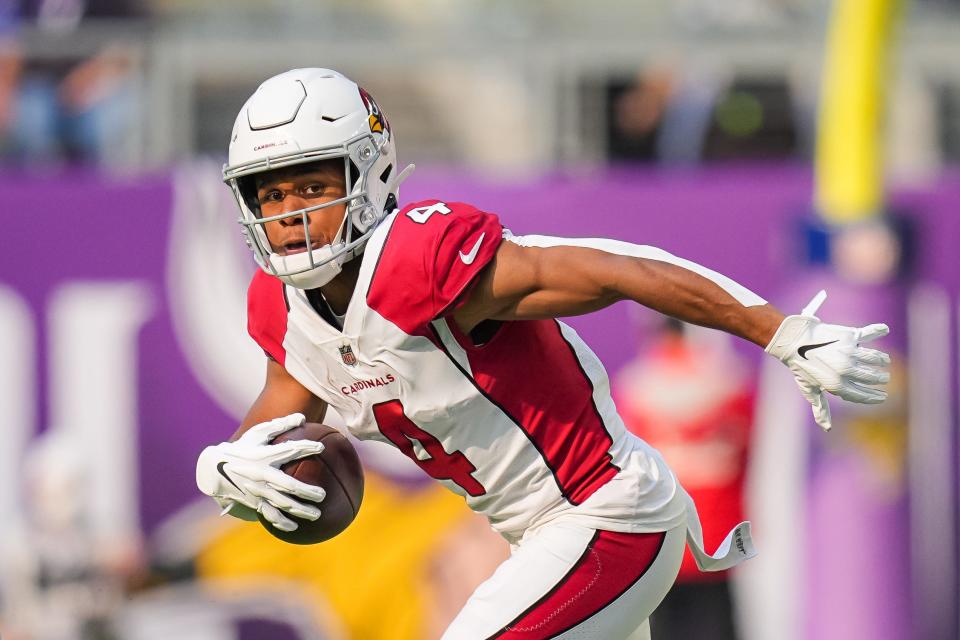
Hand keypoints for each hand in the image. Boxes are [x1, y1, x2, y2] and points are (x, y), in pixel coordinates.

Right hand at [196, 413, 326, 530]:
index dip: (305, 447)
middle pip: (289, 485)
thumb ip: (279, 425)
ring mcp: (257, 491)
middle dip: (308, 491)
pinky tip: (295, 527)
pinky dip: (282, 522)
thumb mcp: (257, 434)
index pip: (288, 450)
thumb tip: (302, 417)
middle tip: (323, 495)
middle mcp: (261, 475)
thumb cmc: (242, 448)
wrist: (214, 469)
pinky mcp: (252, 503)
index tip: (321, 447)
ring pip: (282, 504)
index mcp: (263, 456)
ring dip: (300, 510)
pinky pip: (269, 515)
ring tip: (317, 514)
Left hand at [765, 290, 890, 430]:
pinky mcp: (849, 337)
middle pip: (871, 377)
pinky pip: (868, 334)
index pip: (862, 395)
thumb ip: (821, 408)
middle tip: (884, 378)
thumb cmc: (801, 368)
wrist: (793, 342)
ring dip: (881, 360)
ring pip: (874, 358)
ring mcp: (848, 353)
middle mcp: (845, 370)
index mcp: (836, 385)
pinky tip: (884, 329)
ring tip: (884, 361)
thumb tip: (827, 429)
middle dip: (881, 379)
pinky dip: (877, 331)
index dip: (874, 397)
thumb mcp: (810, 390)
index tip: (883, 397)